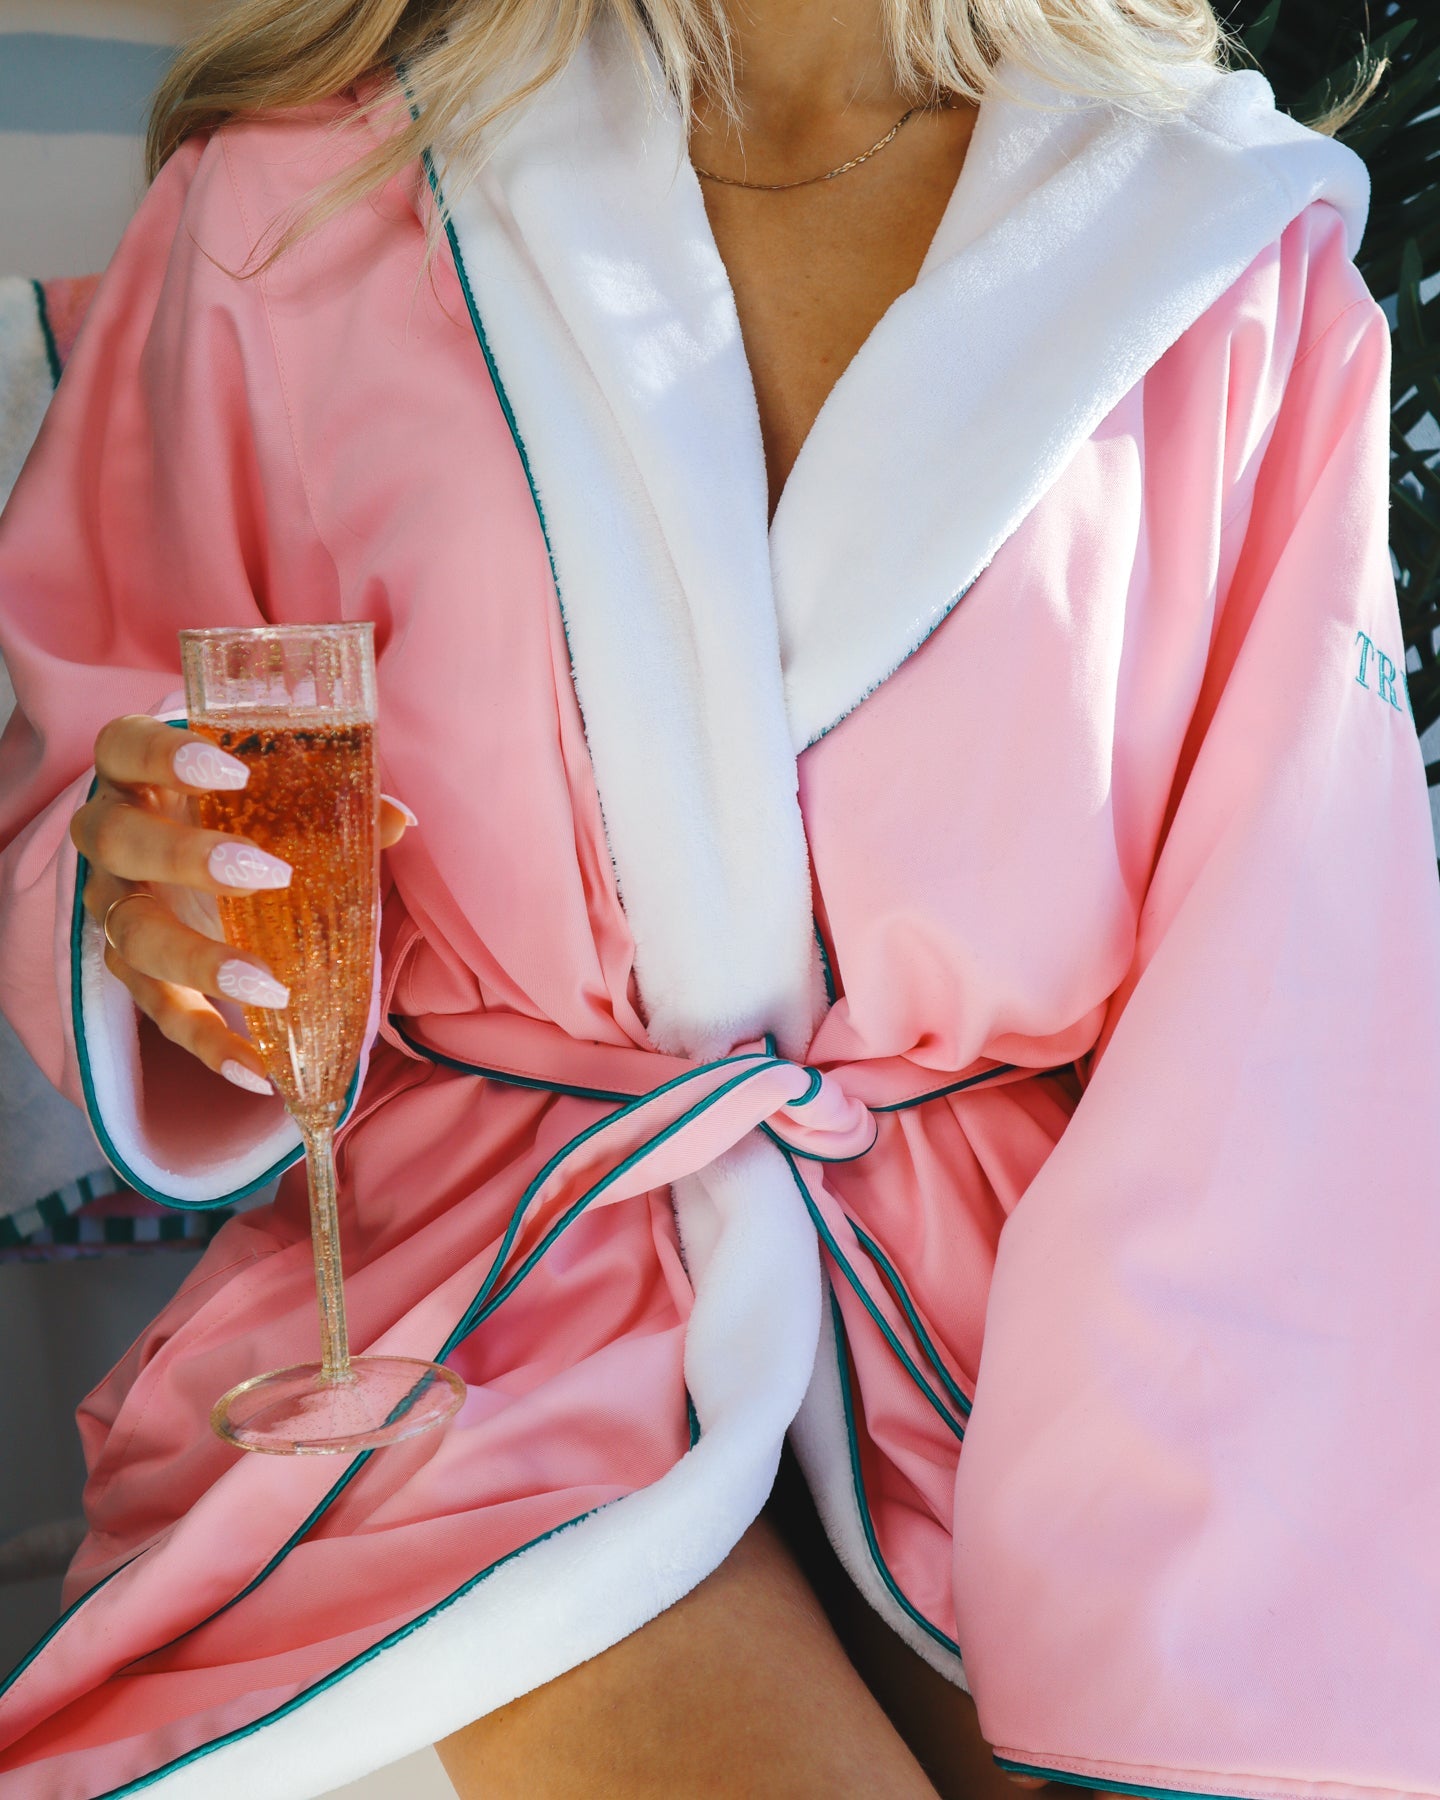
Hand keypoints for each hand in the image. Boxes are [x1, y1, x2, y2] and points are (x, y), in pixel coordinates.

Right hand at [70, 714, 413, 1093]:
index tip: (232, 769)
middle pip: (116, 840)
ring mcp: (115, 908)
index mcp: (137, 773)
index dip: (164, 754)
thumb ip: (328, 802)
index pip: (123, 745)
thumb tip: (398, 819)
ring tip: (268, 986)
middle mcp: (110, 837)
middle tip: (266, 873)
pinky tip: (258, 1071)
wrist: (191, 858)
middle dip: (185, 857)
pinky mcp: (134, 972)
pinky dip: (208, 1044)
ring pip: (130, 935)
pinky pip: (160, 1013)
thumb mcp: (275, 795)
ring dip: (197, 962)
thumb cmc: (237, 809)